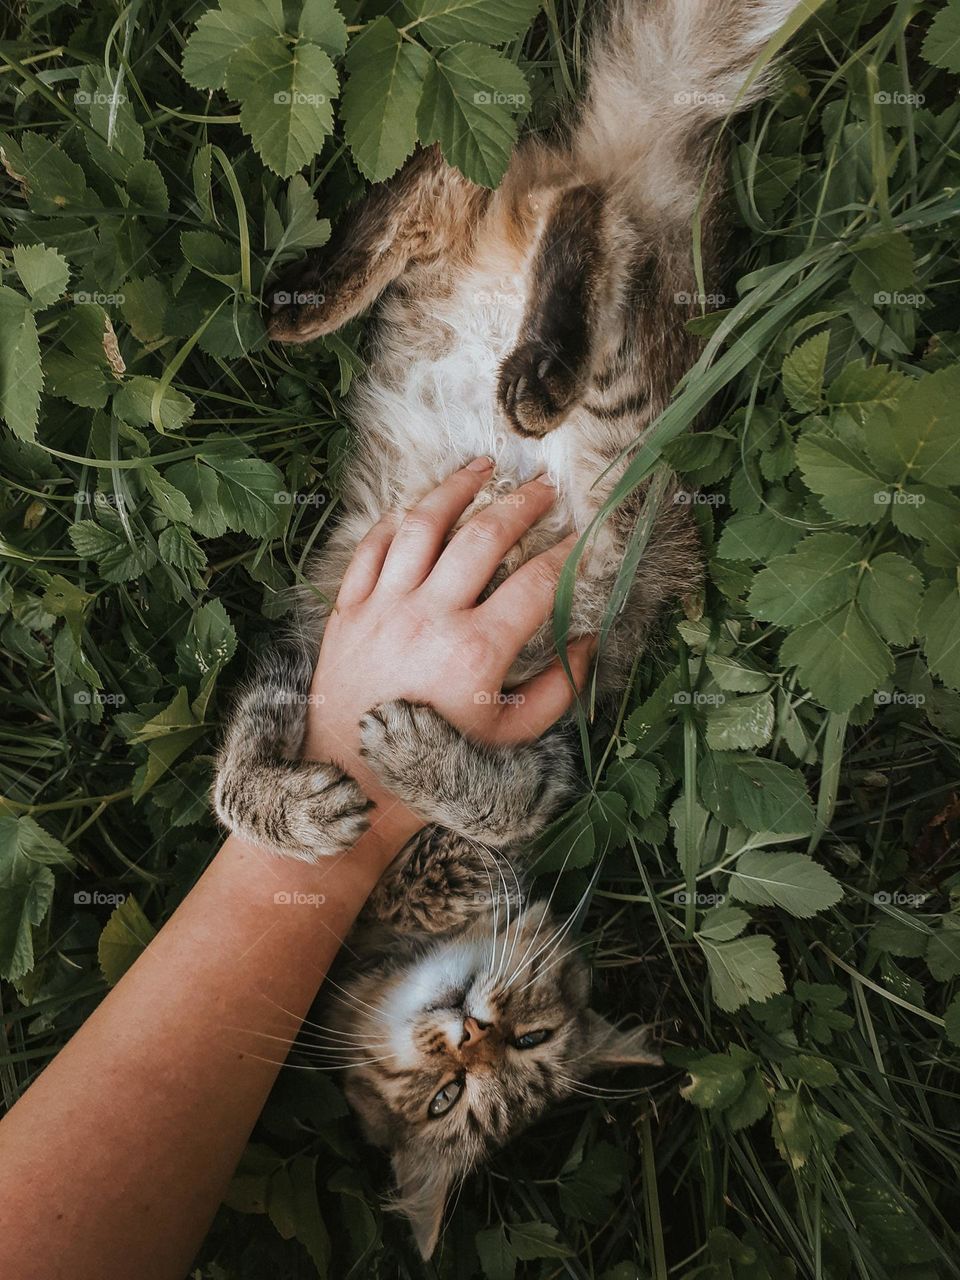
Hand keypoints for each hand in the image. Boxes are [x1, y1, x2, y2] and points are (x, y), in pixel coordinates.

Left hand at [301, 457, 594, 844]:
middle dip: (522, 504)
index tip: (586, 536)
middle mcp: (430, 617)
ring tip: (482, 469)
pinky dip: (396, 521)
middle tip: (543, 488)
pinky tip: (418, 508)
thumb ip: (557, 690)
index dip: (570, 553)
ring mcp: (384, 607)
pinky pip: (372, 547)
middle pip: (484, 537)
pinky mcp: (348, 608)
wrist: (352, 779)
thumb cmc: (437, 762)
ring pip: (423, 524)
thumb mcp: (510, 737)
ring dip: (456, 488)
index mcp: (476, 650)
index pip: (538, 582)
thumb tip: (586, 642)